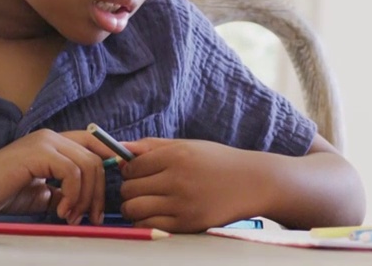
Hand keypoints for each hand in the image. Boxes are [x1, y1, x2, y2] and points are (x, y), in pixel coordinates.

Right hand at [0, 129, 111, 224]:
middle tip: (91, 218)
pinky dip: (73, 194)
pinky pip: (73, 171)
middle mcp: (53, 136)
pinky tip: (62, 211)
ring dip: (85, 197)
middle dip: (99, 191)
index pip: (97, 144)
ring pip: (89, 165)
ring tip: (72, 217)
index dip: (113, 160)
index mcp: (56, 143)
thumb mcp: (43, 194)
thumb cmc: (2, 194)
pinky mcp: (38, 152)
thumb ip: (66, 190)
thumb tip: (88, 201)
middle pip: (97, 158)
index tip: (117, 186)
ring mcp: (46, 142)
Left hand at [119, 138, 261, 232]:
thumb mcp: (188, 146)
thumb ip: (153, 146)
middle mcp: (177, 179)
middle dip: (130, 189)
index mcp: (177, 156)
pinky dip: (144, 221)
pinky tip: (155, 214)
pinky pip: (147, 225)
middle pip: (129, 189)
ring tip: (145, 203)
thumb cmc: (218, 162)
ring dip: (133, 207)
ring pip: (133, 209)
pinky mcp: (186, 224)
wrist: (252, 182)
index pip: (132, 166)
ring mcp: (182, 203)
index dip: (130, 170)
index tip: (140, 172)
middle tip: (143, 188)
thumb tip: (120, 149)